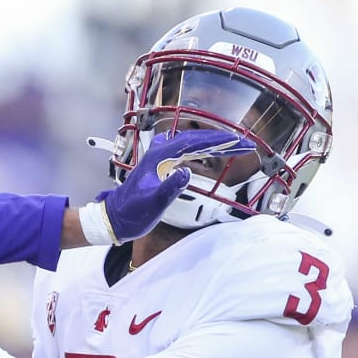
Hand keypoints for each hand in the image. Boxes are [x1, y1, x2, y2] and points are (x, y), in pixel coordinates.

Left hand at [96, 128, 254, 241]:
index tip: (239, 143)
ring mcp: (159, 158)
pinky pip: (184, 151)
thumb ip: (170, 187)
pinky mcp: (159, 166)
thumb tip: (186, 172)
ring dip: (212, 143)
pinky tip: (208, 149)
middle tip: (244, 144)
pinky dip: (200, 149)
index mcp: (158, 157)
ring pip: (190, 143)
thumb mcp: (153, 204)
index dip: (219, 141)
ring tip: (234, 145)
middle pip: (195, 138)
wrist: (112, 219)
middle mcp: (159, 153)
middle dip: (221, 139)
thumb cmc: (130, 213)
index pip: (194, 142)